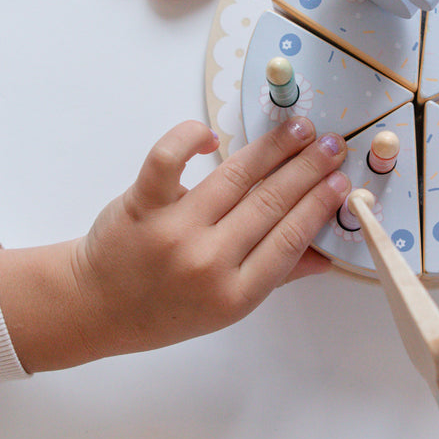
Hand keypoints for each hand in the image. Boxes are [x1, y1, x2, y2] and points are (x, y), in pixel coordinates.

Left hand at [0, 118, 349, 370]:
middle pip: (269, 204)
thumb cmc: (164, 309)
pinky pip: (168, 159)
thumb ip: (276, 277)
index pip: (290, 240)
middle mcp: (207, 263)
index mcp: (235, 294)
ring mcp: (173, 231)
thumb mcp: (225, 308)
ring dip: (272, 148)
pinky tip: (212, 133)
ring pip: (233, 178)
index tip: (342, 182)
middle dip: (307, 170)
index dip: (319, 206)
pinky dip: (190, 137)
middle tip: (331, 145)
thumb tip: (325, 255)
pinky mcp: (141, 205)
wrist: (96, 307)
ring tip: (298, 129)